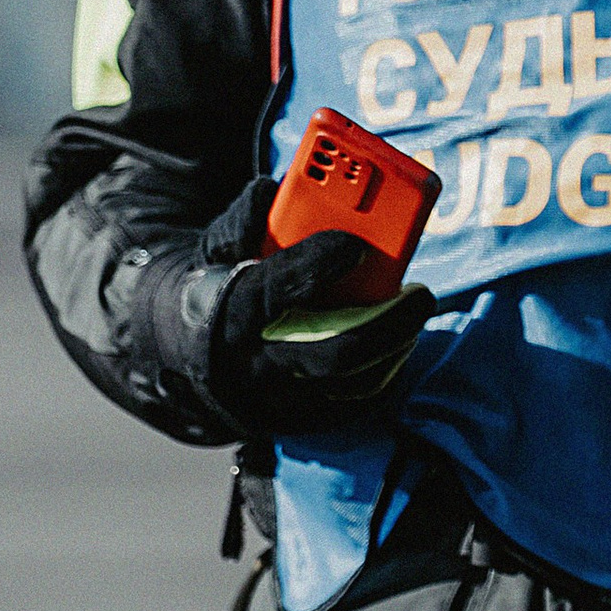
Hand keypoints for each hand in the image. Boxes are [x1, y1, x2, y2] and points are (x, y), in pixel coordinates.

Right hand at [150, 179, 431, 437]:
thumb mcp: (215, 248)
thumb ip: (244, 219)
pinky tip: (399, 339)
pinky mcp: (302, 419)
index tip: (355, 243)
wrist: (189, 352)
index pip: (274, 292)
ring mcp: (281, 399)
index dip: (314, 265)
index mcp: (230, 314)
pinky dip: (384, 370)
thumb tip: (270, 191)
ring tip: (413, 310)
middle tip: (421, 294)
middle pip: (330, 353)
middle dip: (385, 324)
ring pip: (351, 384)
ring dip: (393, 347)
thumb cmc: (216, 288)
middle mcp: (256, 364)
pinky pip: (356, 403)